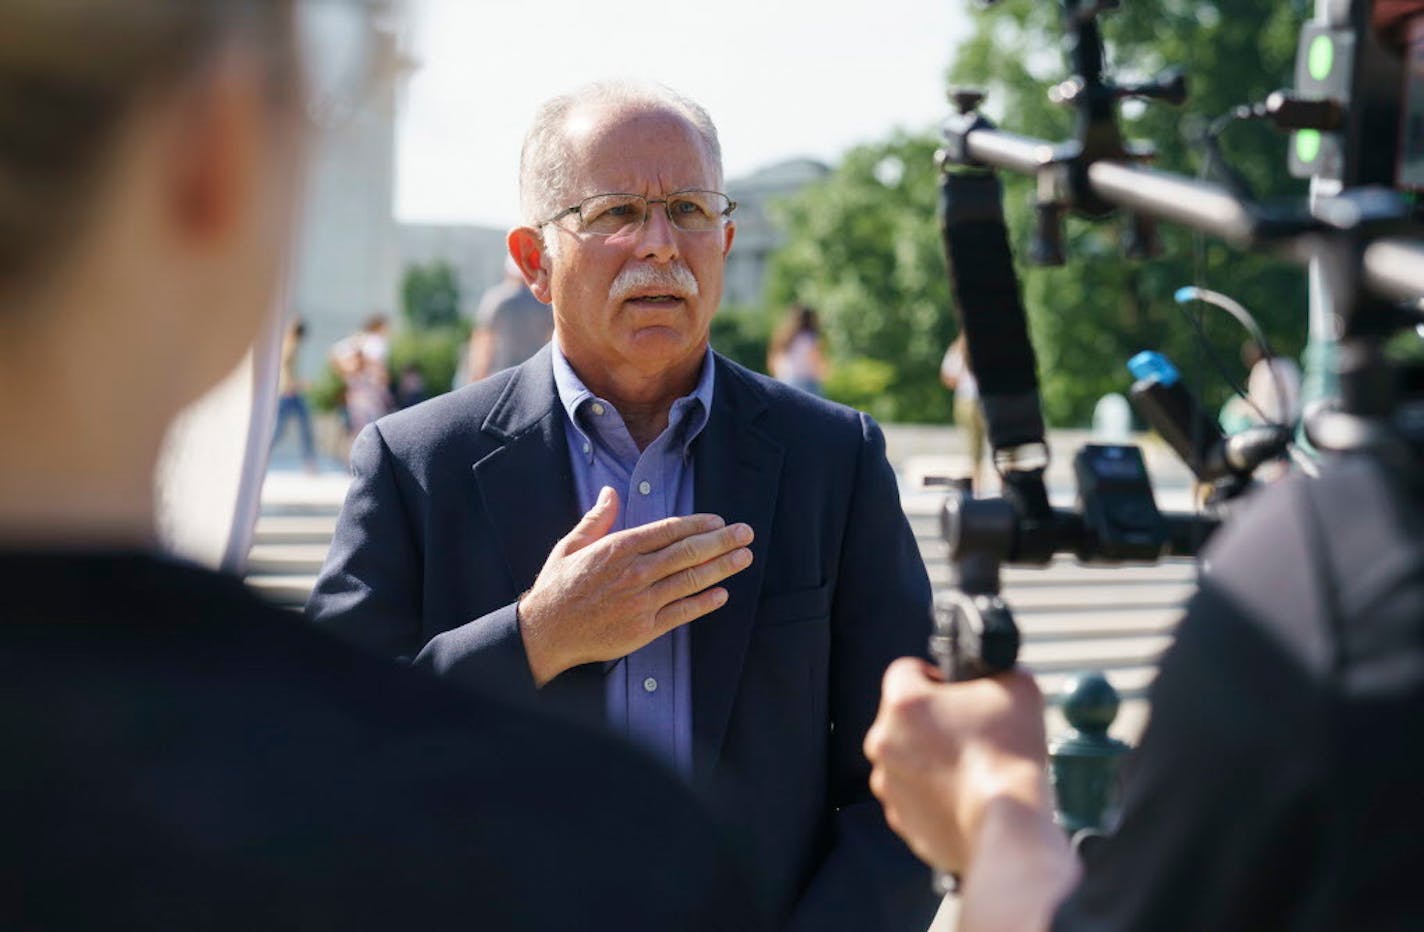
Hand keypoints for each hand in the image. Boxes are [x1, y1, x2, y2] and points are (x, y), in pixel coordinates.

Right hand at [517, 486, 753, 685]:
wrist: (545, 633)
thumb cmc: (557, 588)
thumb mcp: (570, 545)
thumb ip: (596, 519)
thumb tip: (610, 492)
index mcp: (618, 548)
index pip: (668, 530)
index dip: (697, 524)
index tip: (718, 520)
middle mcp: (635, 573)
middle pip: (687, 552)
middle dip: (721, 541)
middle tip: (746, 533)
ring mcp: (642, 602)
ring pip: (690, 580)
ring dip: (721, 568)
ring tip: (743, 558)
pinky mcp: (644, 628)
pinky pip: (682, 613)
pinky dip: (704, 603)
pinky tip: (721, 594)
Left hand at [864, 658, 1051, 873]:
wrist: (1008, 826)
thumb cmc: (1010, 756)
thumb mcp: (1019, 687)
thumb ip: (1000, 671)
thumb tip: (998, 676)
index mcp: (903, 703)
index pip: (906, 670)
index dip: (934, 675)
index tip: (955, 690)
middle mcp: (884, 742)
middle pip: (903, 718)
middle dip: (931, 721)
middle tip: (969, 731)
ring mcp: (889, 784)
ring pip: (906, 758)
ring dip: (930, 758)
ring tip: (969, 767)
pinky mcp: (901, 819)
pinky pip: (913, 796)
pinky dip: (933, 794)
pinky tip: (964, 795)